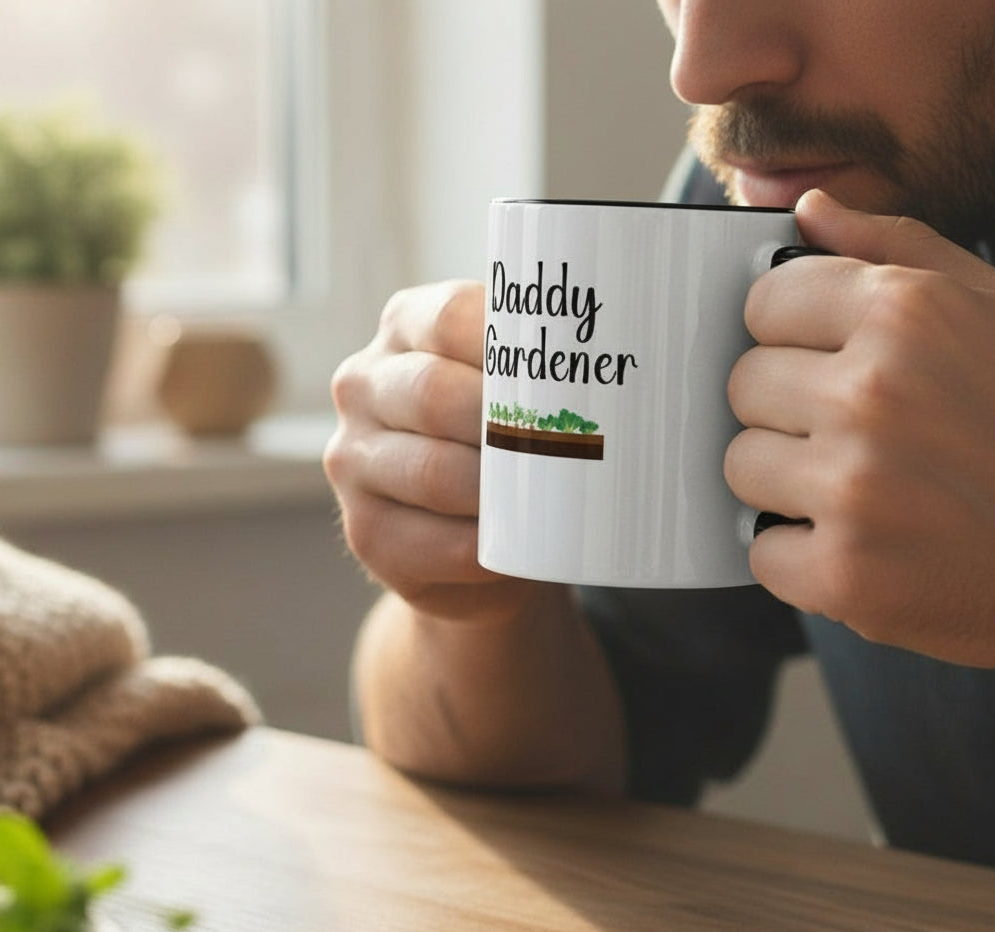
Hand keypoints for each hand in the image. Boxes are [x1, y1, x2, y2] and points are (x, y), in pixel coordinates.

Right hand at [324, 280, 538, 621]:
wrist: (484, 533)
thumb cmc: (512, 438)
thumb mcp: (519, 380)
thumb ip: (548, 354)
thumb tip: (642, 345)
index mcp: (406, 327)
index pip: (451, 318)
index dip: (512, 346)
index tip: (572, 373)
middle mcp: (363, 385)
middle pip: (434, 394)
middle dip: (507, 422)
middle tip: (567, 442)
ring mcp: (352, 460)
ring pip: (431, 472)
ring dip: (496, 492)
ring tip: (549, 496)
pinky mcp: (364, 531)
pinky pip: (427, 543)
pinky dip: (479, 550)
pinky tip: (511, 547)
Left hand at [727, 190, 994, 667]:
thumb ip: (893, 250)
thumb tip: (809, 211)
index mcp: (907, 311)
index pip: (762, 302)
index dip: (789, 333)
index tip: (818, 356)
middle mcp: (874, 392)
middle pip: (744, 384)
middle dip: (788, 407)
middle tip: (855, 431)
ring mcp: (857, 486)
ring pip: (741, 465)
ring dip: (790, 481)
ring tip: (865, 489)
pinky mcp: (848, 574)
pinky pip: (762, 550)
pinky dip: (802, 557)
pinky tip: (866, 545)